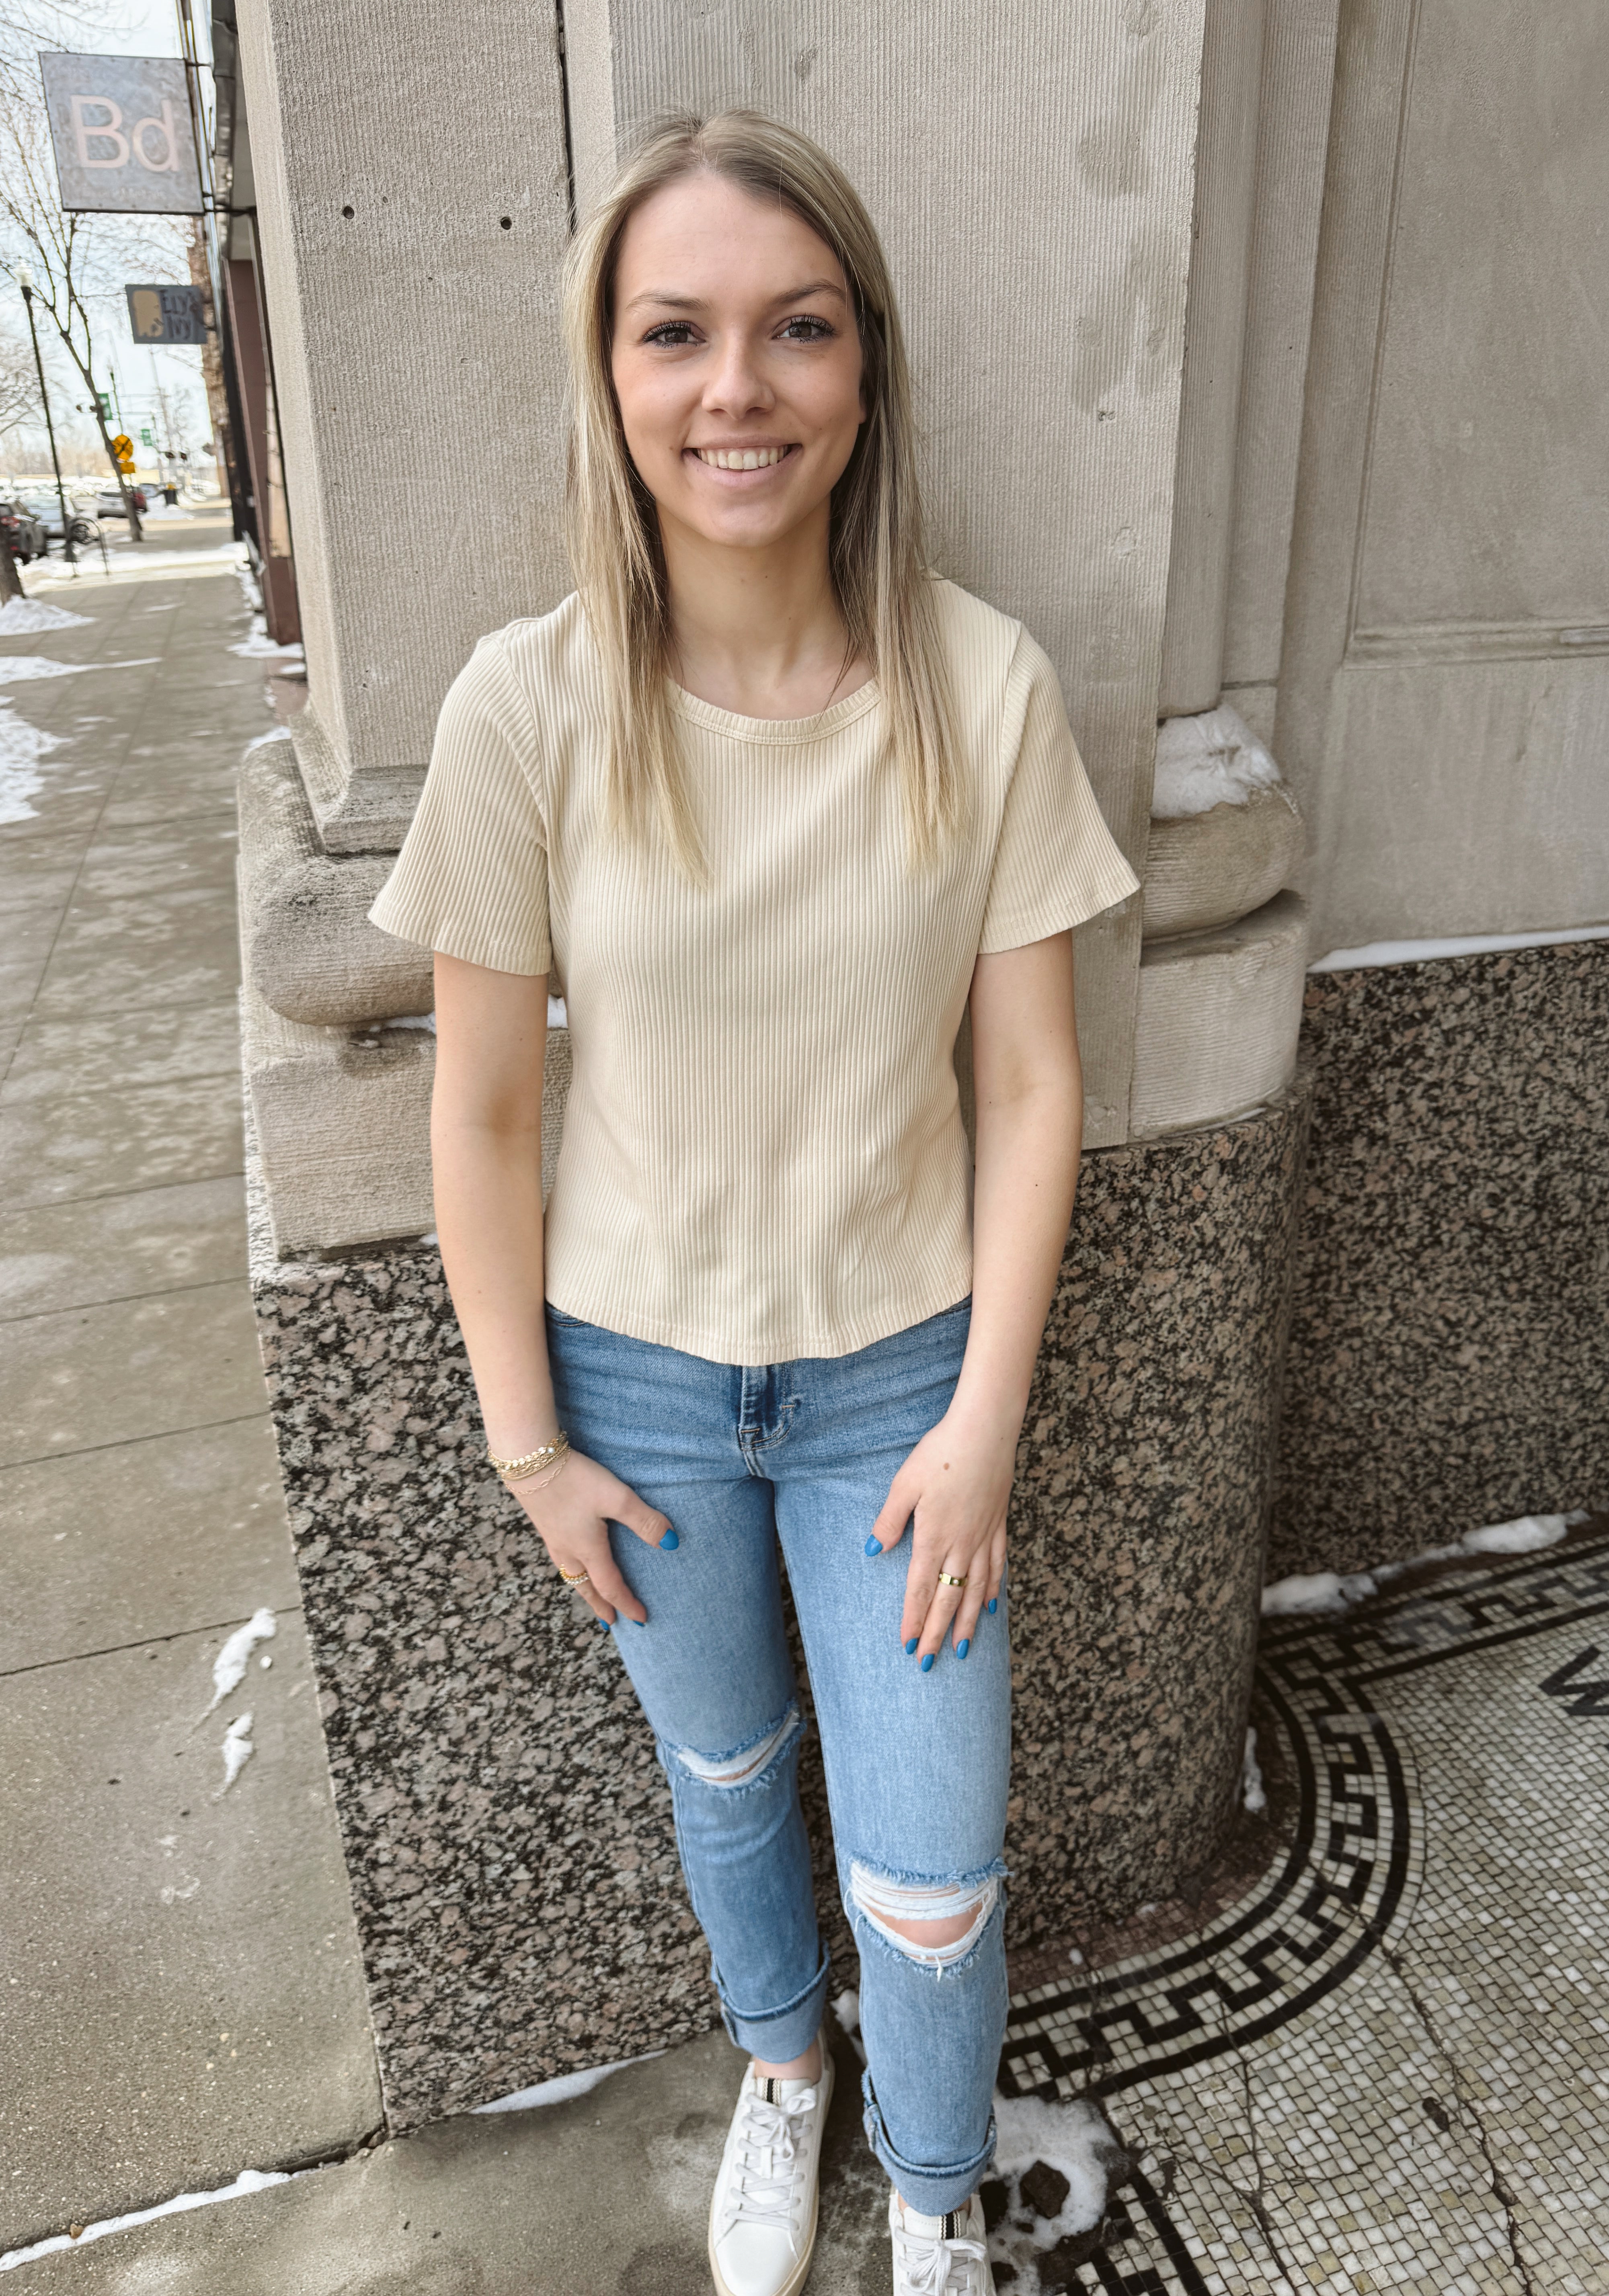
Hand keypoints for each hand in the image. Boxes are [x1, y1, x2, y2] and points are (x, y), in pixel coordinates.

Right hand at [509, 1448, 672, 1626]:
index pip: (611, 1587)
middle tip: (610, 1623)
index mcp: (588, 1549)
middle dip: (600, 1606)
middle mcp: (568, 1550)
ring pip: (570, 1575)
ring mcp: (553, 1538)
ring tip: (590, 1596)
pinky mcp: (544, 1524)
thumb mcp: (616, 1498)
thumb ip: (644, 1520)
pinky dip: (571, 1571)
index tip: (641, 1620)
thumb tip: (671, 1544)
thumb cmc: (575, 1479)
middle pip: (586, 1588)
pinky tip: (570, 1559)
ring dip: (584, 1590)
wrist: (529, 1461)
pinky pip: (560, 1560)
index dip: (627, 1604)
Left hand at [866, 1402, 1014, 1662]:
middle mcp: (962, 1544)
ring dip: (968, 1623)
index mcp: (935, 1536)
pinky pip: (997, 1567)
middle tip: (929, 1663)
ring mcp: (984, 1536)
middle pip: (949, 1598)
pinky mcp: (999, 1525)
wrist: (986, 1430)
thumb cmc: (941, 1453)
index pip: (921, 1589)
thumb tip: (873, 1550)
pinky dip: (993, 1592)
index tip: (907, 1646)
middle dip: (938, 1634)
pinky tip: (990, 1608)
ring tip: (962, 1650)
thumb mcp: (905, 1483)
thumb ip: (890, 1520)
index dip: (915, 1620)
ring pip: (976, 1590)